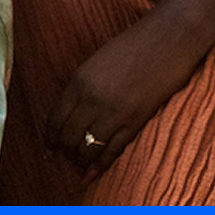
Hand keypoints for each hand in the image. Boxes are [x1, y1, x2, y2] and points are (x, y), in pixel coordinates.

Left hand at [44, 16, 203, 181]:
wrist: (166, 40)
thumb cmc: (132, 45)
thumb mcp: (96, 61)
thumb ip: (83, 86)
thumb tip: (72, 112)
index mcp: (78, 81)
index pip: (56, 119)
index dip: (50, 137)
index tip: (49, 146)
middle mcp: (91, 99)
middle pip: (69, 137)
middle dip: (64, 150)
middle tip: (63, 158)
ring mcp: (114, 113)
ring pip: (88, 148)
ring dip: (80, 160)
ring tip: (78, 165)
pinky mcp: (135, 122)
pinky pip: (112, 151)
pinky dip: (100, 166)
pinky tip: (92, 174)